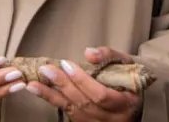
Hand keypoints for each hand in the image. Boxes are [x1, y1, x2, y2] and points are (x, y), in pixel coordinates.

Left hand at [27, 47, 141, 120]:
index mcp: (125, 104)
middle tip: (46, 69)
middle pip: (84, 103)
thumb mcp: (128, 63)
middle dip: (63, 85)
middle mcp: (111, 119)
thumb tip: (88, 53)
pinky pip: (69, 114)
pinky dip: (55, 101)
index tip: (67, 64)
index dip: (82, 81)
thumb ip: (110, 56)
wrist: (134, 99)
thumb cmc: (132, 78)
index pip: (101, 95)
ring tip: (34, 83)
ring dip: (52, 96)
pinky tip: (42, 91)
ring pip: (73, 111)